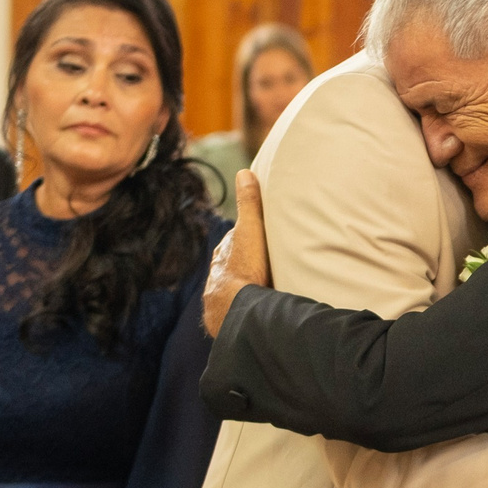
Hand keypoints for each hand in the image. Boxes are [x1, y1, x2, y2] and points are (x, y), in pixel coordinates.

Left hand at [203, 169, 267, 337]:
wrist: (234, 308)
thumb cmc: (244, 267)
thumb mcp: (250, 230)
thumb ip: (248, 204)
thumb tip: (244, 172)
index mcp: (224, 253)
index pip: (235, 242)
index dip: (249, 238)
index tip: (263, 238)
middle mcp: (219, 273)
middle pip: (235, 264)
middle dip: (248, 264)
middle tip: (268, 264)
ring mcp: (221, 295)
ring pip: (236, 287)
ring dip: (249, 287)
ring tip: (266, 289)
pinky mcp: (226, 316)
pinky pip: (239, 307)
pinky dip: (247, 305)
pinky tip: (258, 308)